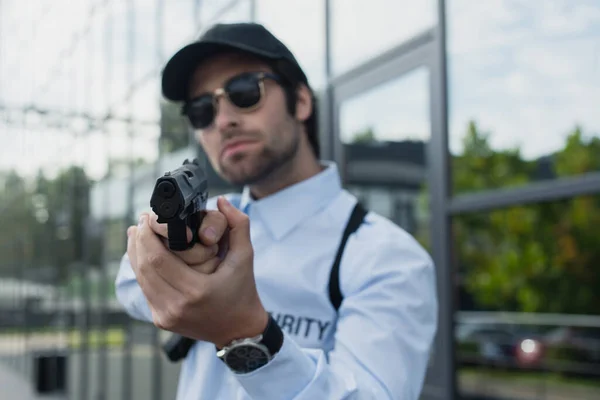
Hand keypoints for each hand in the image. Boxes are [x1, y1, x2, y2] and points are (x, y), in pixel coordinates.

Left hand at [127, 196, 267, 347]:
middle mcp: (176, 306)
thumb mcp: (246, 257)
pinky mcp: (161, 320)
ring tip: (137, 233)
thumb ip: (238, 225)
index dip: (147, 234)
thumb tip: (221, 201)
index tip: (148, 217)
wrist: (239, 330)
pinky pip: (145, 289)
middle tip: (141, 220)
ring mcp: (165, 316)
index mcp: (196, 291)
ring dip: (135, 253)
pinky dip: (141, 269)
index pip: (157, 258)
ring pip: (139, 278)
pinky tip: (142, 254)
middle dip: (138, 240)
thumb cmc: (243, 291)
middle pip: (143, 267)